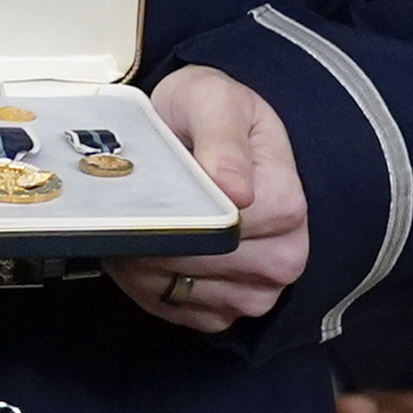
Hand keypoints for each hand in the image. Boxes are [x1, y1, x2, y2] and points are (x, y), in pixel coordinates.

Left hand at [103, 67, 308, 329]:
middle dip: (153, 238)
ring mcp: (257, 290)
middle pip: (202, 263)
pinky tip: (136, 252)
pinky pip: (174, 308)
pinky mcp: (225, 311)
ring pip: (182, 290)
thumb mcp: (214, 101)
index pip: (224, 229)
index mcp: (286, 206)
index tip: (149, 190)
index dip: (176, 212)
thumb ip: (222, 138)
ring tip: (130, 224)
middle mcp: (283, 256)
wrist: (194, 127)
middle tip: (126, 207)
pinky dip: (143, 284)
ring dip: (141, 262)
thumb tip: (236, 191)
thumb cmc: (206, 113)